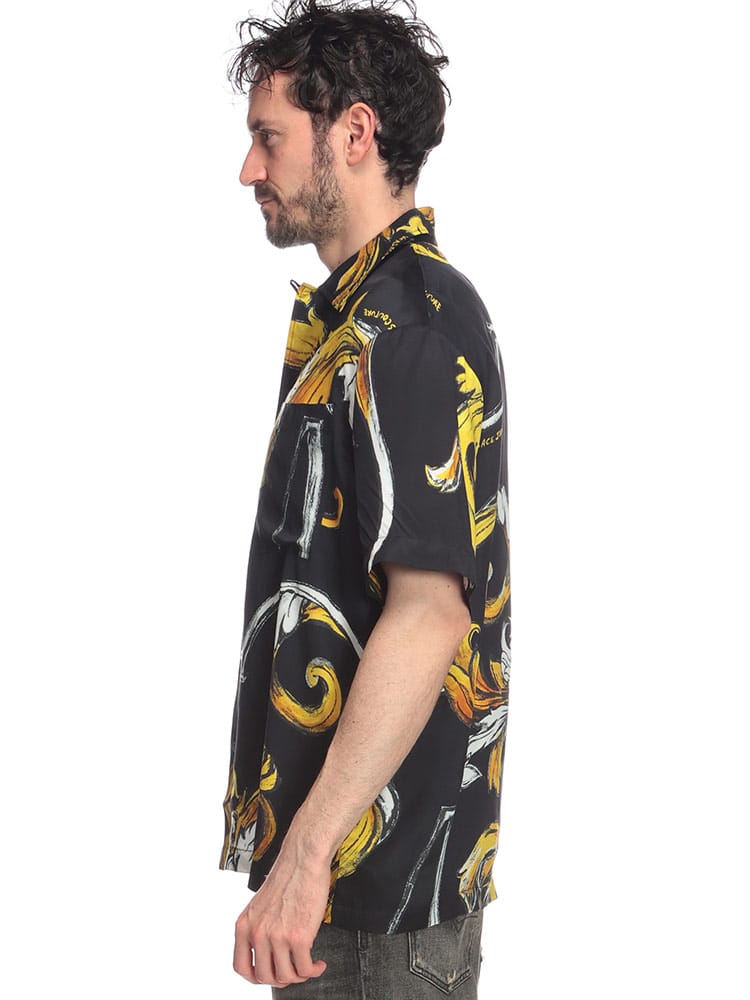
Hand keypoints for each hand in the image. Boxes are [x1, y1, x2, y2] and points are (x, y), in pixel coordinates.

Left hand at [233, 829, 331, 988]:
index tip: (269, 975)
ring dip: (299, 976)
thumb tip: (267, 952)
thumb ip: (259, 927)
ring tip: (308, 967)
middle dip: (281, 978)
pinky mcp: (299, 936)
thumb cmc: (287, 875)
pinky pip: (305, 968)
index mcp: (244, 924)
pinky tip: (318, 963)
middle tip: (293, 971)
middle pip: (264, 976)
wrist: (303, 858)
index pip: (241, 967)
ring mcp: (277, 936)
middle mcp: (257, 932)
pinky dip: (314, 970)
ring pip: (285, 977)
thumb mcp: (260, 904)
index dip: (256, 977)